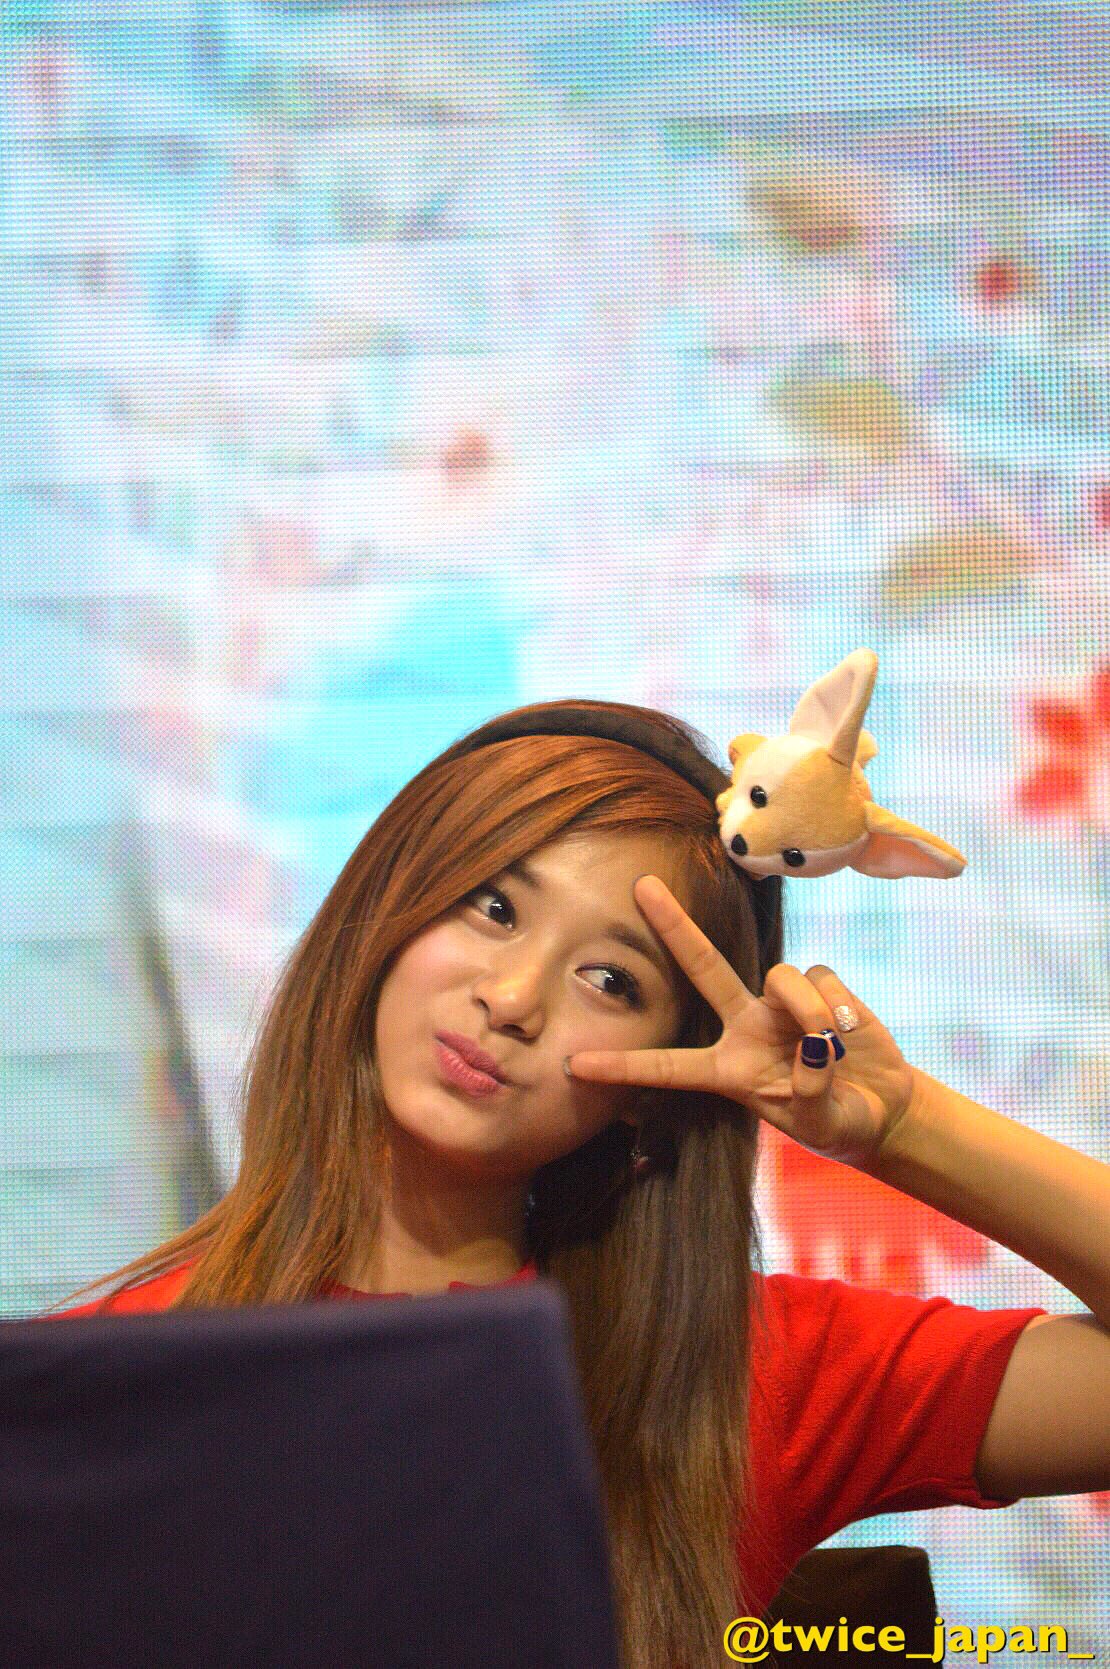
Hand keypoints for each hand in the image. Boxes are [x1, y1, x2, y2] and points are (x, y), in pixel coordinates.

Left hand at [565, 875, 915, 1168]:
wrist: (882, 1109)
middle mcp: (744, 1028)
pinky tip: (850, 1029)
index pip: (667, 1068)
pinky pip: (821, 977)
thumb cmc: (840, 1124)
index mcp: (728, 1071)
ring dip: (811, 1010)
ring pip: (781, 978)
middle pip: (703, 968)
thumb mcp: (823, 1124)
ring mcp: (779, 1004)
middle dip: (674, 926)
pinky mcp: (818, 986)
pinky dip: (839, 1004)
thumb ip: (811, 1090)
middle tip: (641, 886)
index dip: (623, 1066)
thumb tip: (811, 1044)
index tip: (573, 1064)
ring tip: (833, 1049)